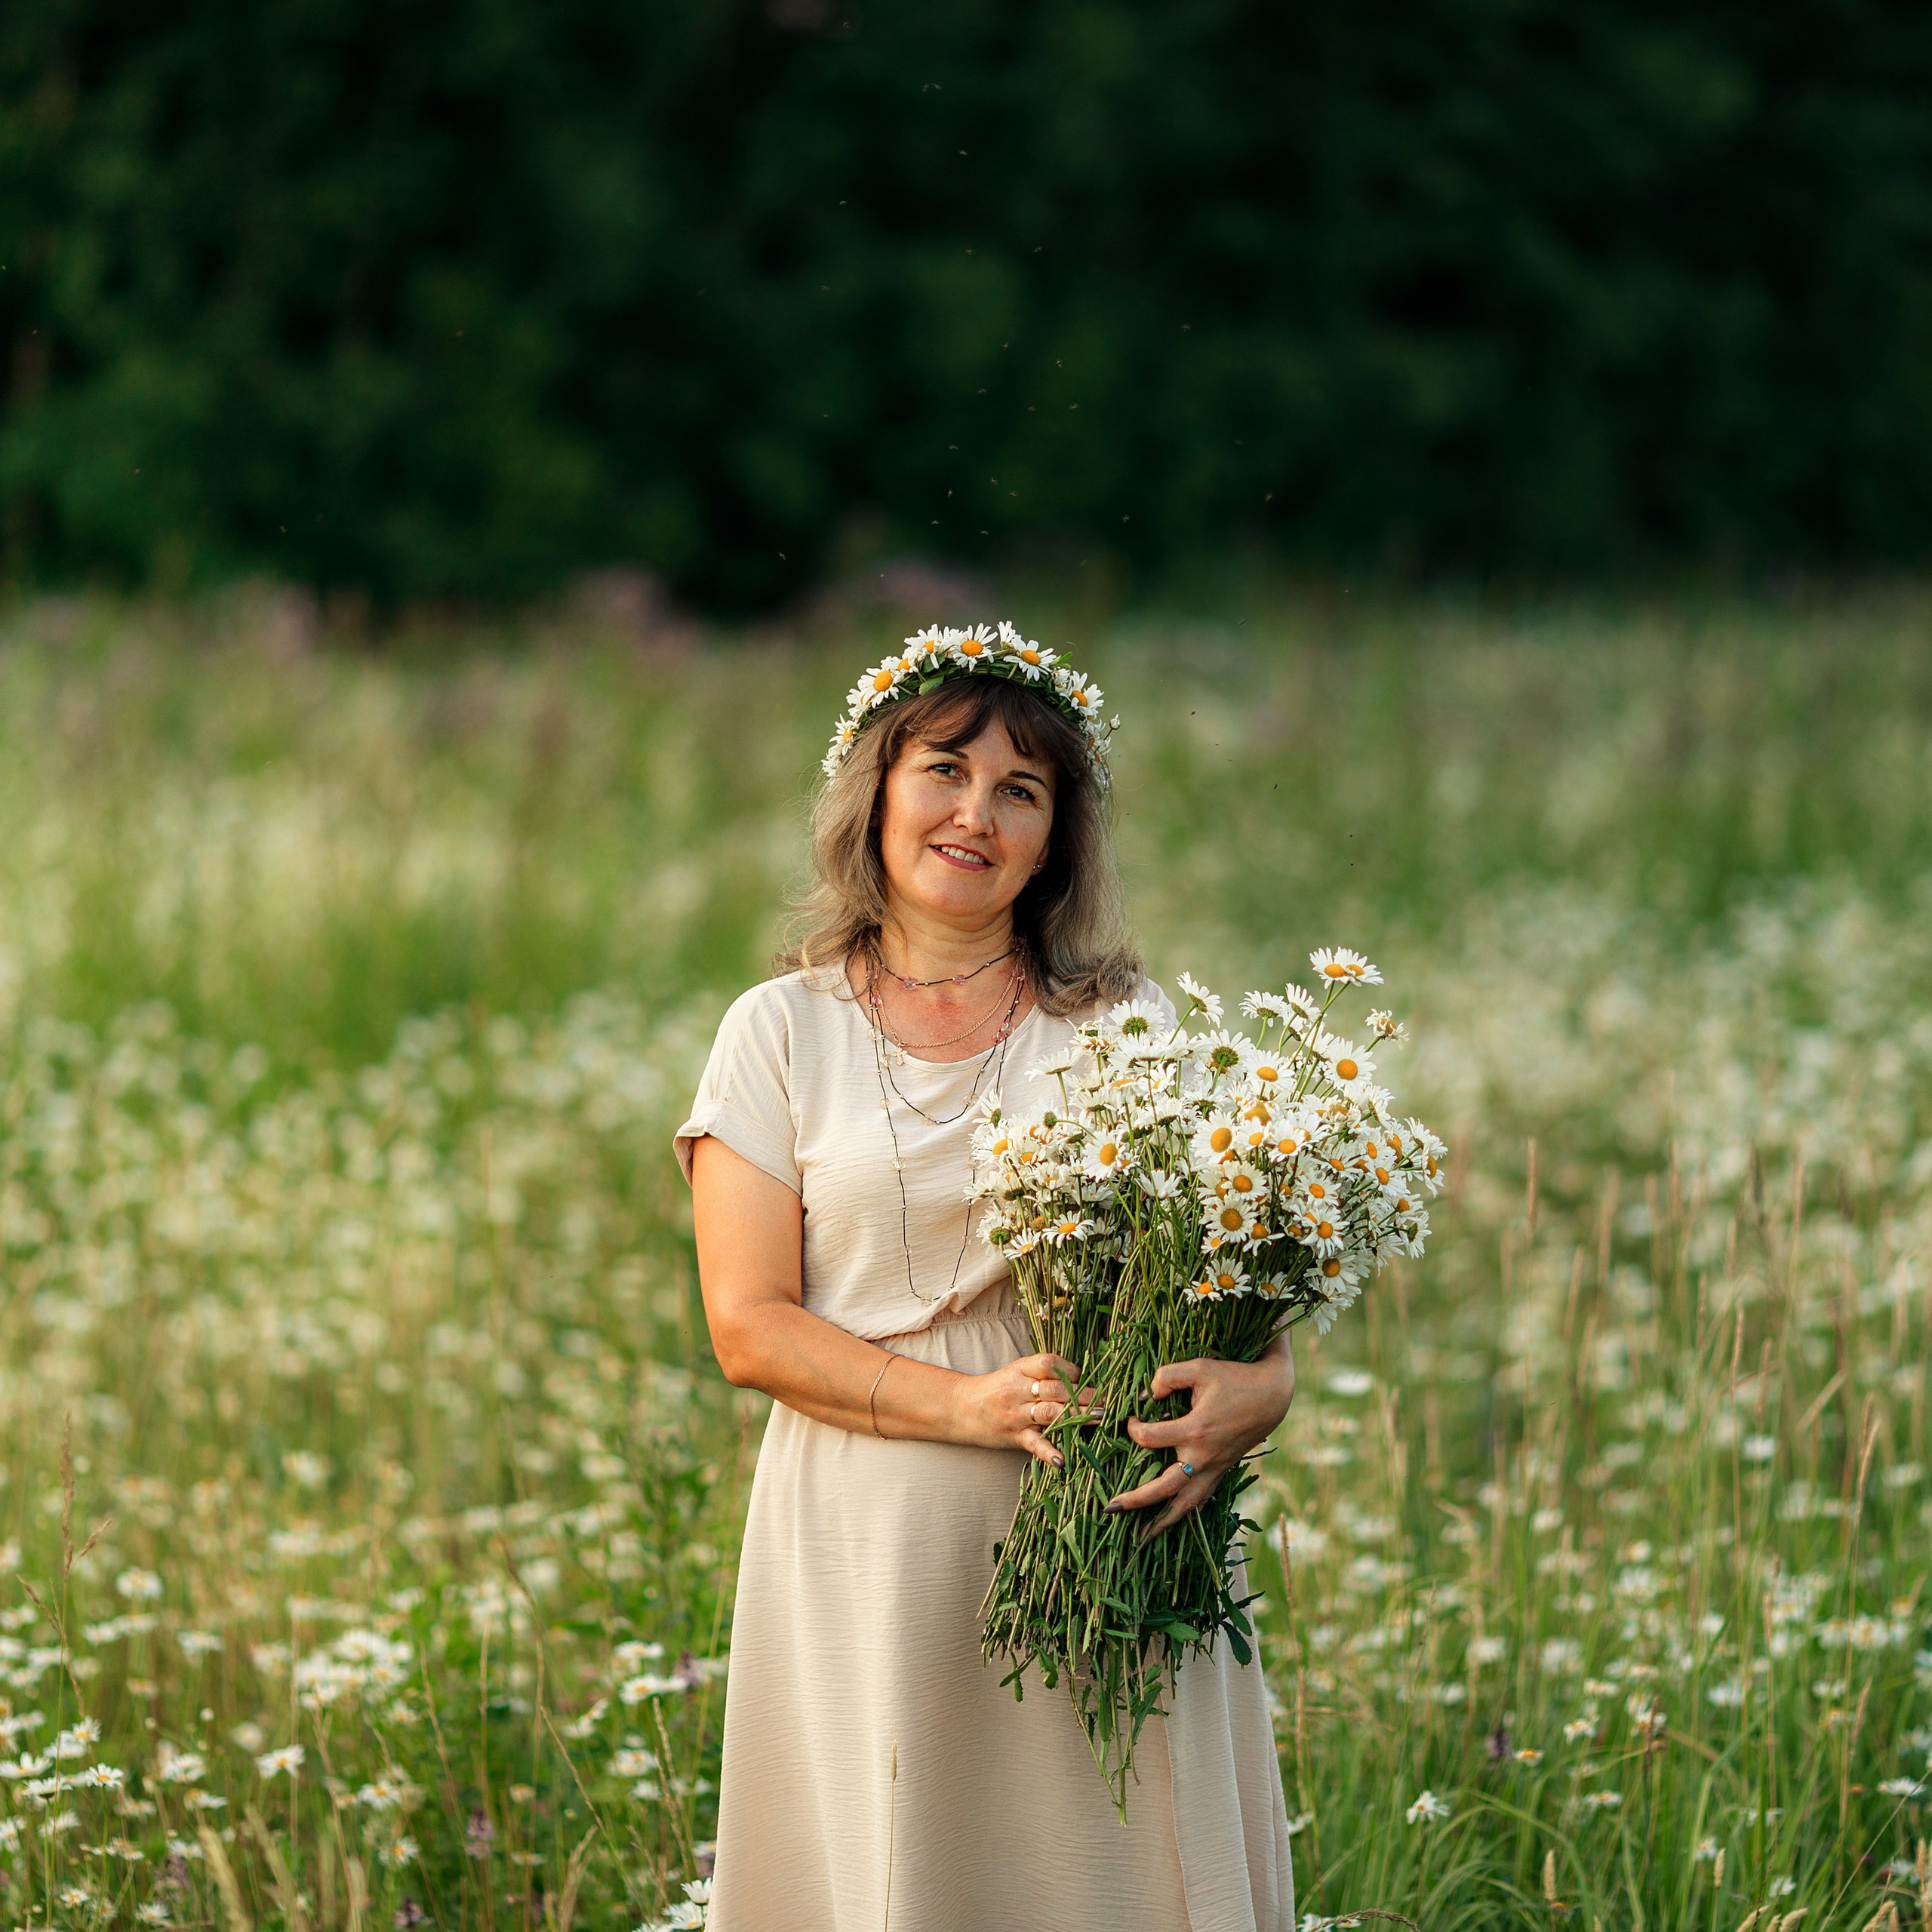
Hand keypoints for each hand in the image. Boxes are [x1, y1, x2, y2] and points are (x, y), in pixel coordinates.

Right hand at [953, 1352, 1098, 1468]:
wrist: (961, 1408)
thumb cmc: (998, 1389)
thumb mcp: (1018, 1373)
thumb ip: (1045, 1375)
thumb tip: (1083, 1379)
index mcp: (1020, 1369)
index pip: (1048, 1364)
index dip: (1070, 1369)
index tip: (1085, 1377)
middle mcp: (1018, 1390)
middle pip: (1055, 1389)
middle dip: (1084, 1395)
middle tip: (1109, 1400)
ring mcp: (1016, 1414)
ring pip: (1049, 1413)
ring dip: (1077, 1415)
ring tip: (1100, 1418)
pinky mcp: (1014, 1436)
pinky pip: (1033, 1444)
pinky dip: (1049, 1452)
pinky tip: (1063, 1460)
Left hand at [1106, 1335, 1296, 1532]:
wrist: (1272, 1396)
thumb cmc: (1234, 1378)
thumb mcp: (1199, 1368)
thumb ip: (1167, 1377)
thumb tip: (1146, 1395)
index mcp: (1195, 1430)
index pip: (1149, 1439)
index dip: (1133, 1429)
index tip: (1130, 1420)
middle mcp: (1203, 1457)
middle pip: (1164, 1488)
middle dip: (1136, 1500)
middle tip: (1109, 1508)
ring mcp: (1214, 1468)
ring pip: (1185, 1504)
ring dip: (1161, 1521)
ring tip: (1139, 1538)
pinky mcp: (1221, 1471)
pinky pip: (1200, 1499)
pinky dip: (1183, 1513)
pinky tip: (1169, 1522)